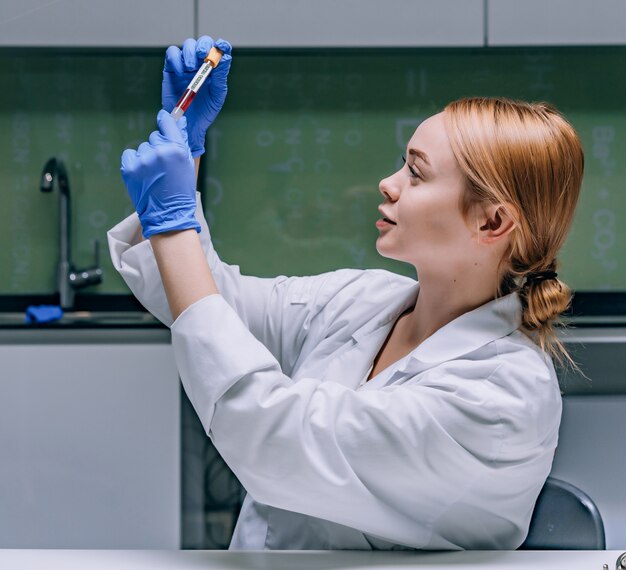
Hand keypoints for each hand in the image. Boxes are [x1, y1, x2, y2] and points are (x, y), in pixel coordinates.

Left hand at [121, 110, 199, 237]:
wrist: (169, 215)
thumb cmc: (181, 191)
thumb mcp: (188, 165)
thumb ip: (182, 141)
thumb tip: (179, 120)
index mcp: (177, 149)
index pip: (167, 122)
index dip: (165, 121)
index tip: (163, 120)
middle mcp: (160, 152)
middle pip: (154, 136)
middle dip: (158, 147)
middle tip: (163, 166)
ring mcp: (143, 160)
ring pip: (143, 147)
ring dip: (147, 157)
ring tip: (154, 175)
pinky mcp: (129, 168)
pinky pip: (129, 155)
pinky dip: (134, 162)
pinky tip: (143, 175)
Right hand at [162, 36, 231, 157]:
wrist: (188, 124)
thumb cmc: (205, 111)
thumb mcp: (217, 95)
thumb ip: (220, 76)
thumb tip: (226, 57)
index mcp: (215, 69)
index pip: (219, 50)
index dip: (221, 45)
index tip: (221, 47)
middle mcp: (201, 64)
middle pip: (202, 43)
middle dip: (203, 45)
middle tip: (202, 55)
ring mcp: (185, 65)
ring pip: (187, 45)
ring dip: (189, 52)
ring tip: (190, 68)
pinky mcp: (171, 68)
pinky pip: (172, 54)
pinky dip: (176, 59)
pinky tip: (180, 72)